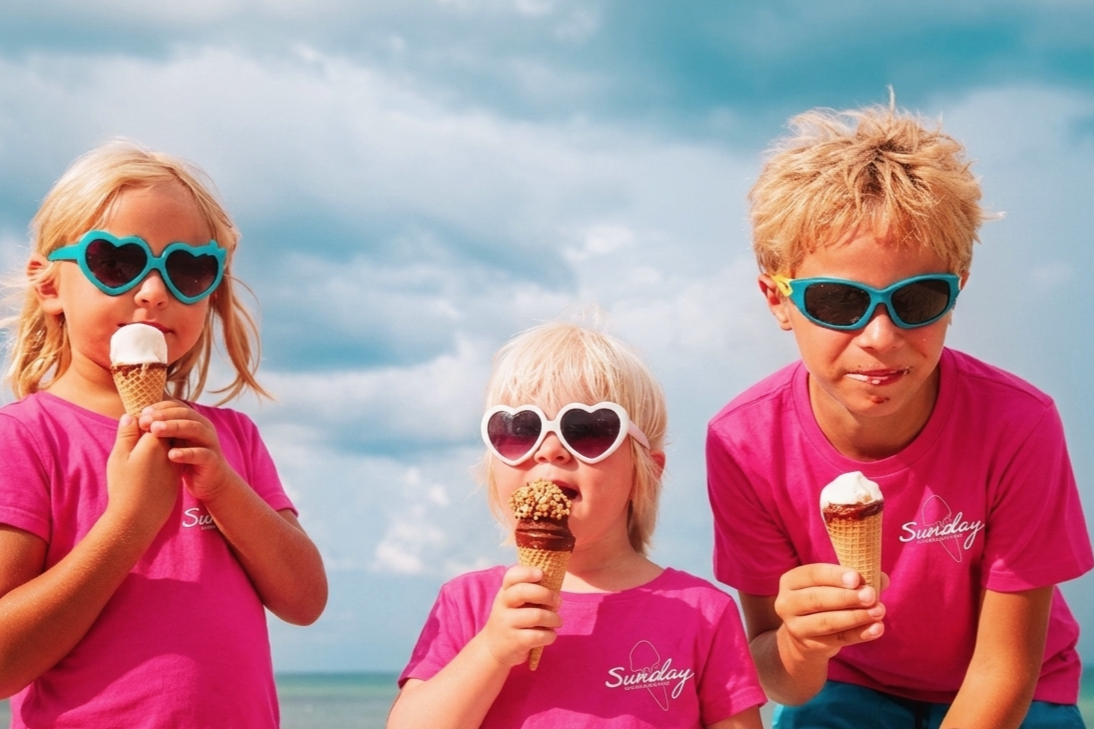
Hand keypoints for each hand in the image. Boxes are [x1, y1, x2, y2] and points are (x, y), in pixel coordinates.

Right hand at [105, 413, 179, 533]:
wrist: (139, 518)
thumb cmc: (124, 486)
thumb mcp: (119, 457)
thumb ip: (127, 435)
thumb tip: (131, 415)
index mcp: (156, 441)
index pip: (156, 419)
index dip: (146, 417)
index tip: (136, 419)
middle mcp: (171, 450)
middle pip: (167, 430)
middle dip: (157, 426)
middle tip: (140, 429)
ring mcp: (176, 463)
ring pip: (172, 444)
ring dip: (162, 440)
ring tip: (143, 448)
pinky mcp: (177, 475)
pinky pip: (174, 457)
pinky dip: (166, 454)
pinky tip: (152, 462)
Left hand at [139, 401, 234, 501]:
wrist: (211, 482)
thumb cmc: (187, 460)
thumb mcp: (173, 443)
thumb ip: (160, 431)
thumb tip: (133, 418)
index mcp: (193, 421)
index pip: (177, 406)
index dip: (159, 407)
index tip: (141, 413)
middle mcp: (203, 428)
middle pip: (185, 414)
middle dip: (163, 415)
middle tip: (144, 421)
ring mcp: (209, 443)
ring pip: (194, 429)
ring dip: (174, 427)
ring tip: (155, 431)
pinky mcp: (212, 460)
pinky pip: (202, 454)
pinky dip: (186, 453)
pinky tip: (171, 455)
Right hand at [479, 566, 562, 666]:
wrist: (493, 649)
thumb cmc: (512, 620)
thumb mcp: (513, 603)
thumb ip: (529, 592)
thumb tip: (554, 583)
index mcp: (505, 592)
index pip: (512, 576)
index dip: (527, 572)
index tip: (541, 574)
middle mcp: (503, 605)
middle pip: (523, 592)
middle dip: (546, 594)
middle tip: (558, 601)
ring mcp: (507, 624)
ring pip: (536, 615)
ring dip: (553, 618)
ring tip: (558, 621)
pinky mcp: (514, 642)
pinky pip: (538, 636)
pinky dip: (550, 635)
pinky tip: (551, 635)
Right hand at [773, 563, 886, 663]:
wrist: (805, 635)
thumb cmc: (824, 600)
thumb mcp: (831, 586)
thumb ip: (855, 581)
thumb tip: (882, 578)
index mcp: (791, 580)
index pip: (813, 574)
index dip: (835, 576)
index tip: (857, 579)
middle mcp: (787, 602)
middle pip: (817, 599)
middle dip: (847, 597)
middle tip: (871, 596)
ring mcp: (795, 627)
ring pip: (827, 622)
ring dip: (855, 617)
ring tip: (878, 612)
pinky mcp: (810, 645)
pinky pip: (838, 639)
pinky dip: (859, 634)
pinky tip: (877, 629)